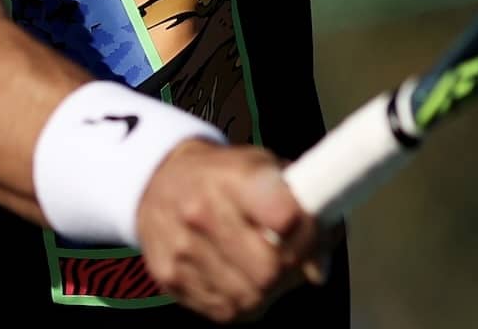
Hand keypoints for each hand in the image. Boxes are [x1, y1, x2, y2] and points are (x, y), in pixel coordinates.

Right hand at [136, 140, 326, 322]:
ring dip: (272, 290)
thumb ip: (301, 207)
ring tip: (271, 267)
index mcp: (232, 177)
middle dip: (293, 269)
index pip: (286, 218)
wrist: (157, 182)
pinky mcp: (171, 279)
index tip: (315, 232)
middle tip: (296, 257)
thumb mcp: (263, 167)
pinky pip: (227, 310)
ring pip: (251, 297)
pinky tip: (244, 276)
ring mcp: (182, 250)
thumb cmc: (224, 175)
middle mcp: (201, 213)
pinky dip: (245, 300)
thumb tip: (320, 268)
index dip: (311, 233)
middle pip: (269, 269)